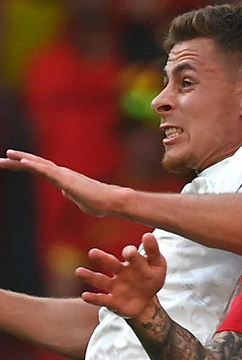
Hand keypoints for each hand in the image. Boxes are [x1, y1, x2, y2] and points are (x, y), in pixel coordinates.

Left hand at [0, 149, 118, 216]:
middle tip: (1, 159)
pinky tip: (22, 162)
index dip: (26, 166)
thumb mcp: (81, 202)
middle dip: (18, 161)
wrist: (112, 202)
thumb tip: (64, 192)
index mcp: (64, 180)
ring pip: (40, 165)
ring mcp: (64, 175)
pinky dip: (34, 165)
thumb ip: (71, 196)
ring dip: (22, 160)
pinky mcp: (66, 180)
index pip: (41, 171)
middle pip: (37, 165)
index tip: (11, 164)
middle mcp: (63, 174)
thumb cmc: (100, 204)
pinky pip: (47, 171)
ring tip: (7, 155)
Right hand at [76, 233, 166, 319]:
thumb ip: (153, 252)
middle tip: (93, 253)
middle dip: (102, 259)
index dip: (131, 253)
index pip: (132, 256)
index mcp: (132, 262)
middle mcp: (120, 272)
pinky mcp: (112, 301)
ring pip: (101, 280)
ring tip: (79, 272)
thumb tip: (148, 235)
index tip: (129, 251)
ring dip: (90, 276)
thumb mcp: (157, 266)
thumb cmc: (150, 279)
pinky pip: (101, 299)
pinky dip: (93, 298)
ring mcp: (115, 286)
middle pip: (111, 264)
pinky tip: (85, 295)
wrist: (145, 302)